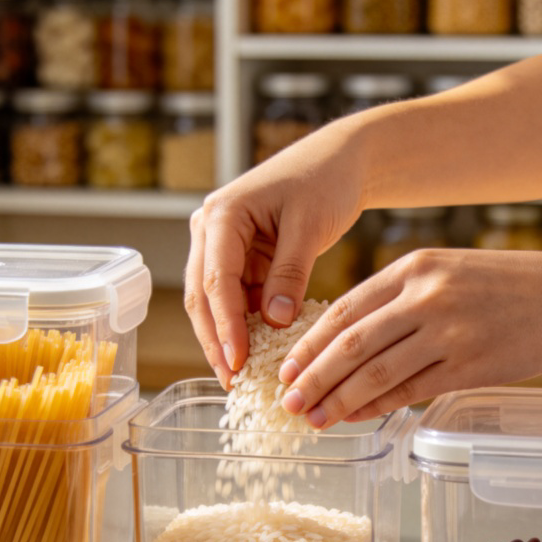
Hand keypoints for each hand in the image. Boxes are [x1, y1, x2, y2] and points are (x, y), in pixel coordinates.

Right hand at [184, 118, 366, 388]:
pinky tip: (255, 353)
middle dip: (215, 340)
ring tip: (239, 376)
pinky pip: (236, 299)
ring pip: (214, 302)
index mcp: (222, 215)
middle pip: (203, 296)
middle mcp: (210, 230)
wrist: (339, 162)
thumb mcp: (309, 227)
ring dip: (225, 338)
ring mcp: (221, 246)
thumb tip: (274, 322)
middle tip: (231, 380)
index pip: (216, 281)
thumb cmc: (324, 180)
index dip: (225, 326)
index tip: (237, 362)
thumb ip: (290, 275)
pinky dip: (244, 326)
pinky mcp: (239, 259)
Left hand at [277, 247, 541, 427]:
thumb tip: (350, 349)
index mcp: (414, 267)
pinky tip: (356, 418)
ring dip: (339, 400)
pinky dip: (378, 407)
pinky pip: (411, 390)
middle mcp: (427, 295)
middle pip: (352, 342)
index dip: (311, 343)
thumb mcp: (448, 272)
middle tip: (288, 402)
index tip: (287, 368)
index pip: (345, 309)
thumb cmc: (509, 287)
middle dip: (313, 376)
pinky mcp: (471, 364)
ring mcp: (449, 330)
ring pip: (376, 371)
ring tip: (313, 420)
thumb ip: (400, 302)